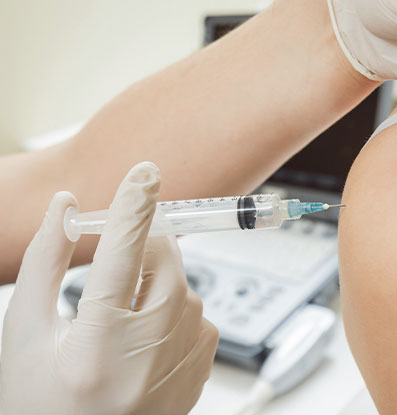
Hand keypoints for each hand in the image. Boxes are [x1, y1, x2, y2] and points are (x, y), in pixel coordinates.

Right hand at [0, 162, 218, 414]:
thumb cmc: (40, 399)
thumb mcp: (24, 333)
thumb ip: (43, 263)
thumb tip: (67, 205)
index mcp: (95, 347)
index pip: (121, 256)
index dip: (132, 207)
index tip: (146, 172)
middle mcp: (149, 357)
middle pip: (166, 263)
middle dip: (144, 245)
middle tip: (118, 257)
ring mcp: (183, 365)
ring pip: (184, 285)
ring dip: (155, 281)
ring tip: (118, 321)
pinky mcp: (202, 367)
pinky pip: (196, 312)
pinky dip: (172, 308)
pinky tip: (142, 340)